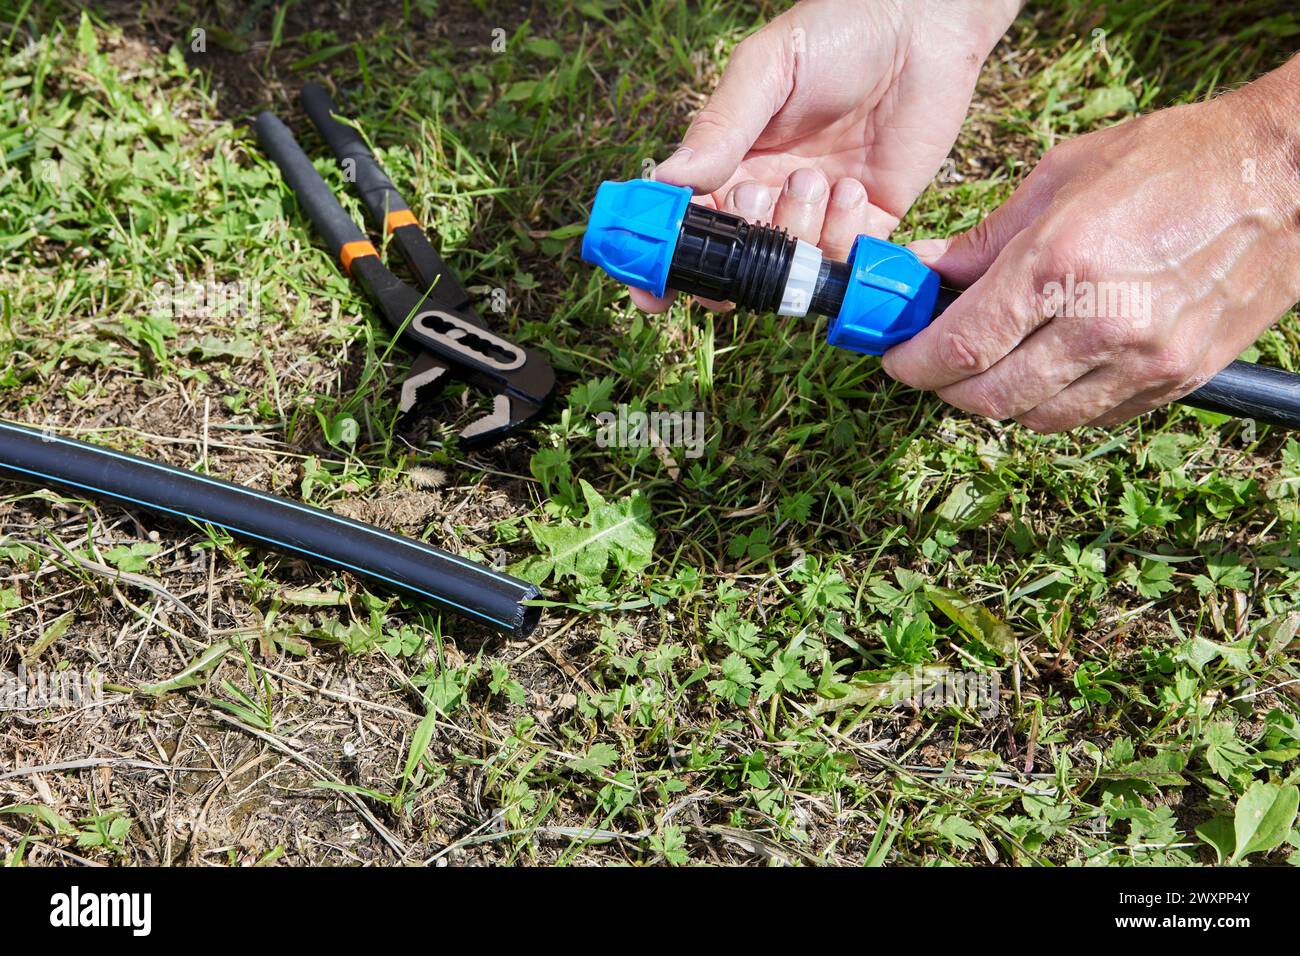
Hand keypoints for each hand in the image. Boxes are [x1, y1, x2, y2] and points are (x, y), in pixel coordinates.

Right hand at [630, 0, 1018, 311]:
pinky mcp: (870, 217)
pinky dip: (843, 235)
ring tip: (816, 178)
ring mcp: (819, 211)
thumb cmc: (837, 32)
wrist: (922, 25)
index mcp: (731, 160)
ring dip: (796, 232)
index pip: (690, 225)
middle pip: (736, 262)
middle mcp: (770, 193)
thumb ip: (721, 127)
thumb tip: (668, 180)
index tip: (654, 291)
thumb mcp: (766, 70)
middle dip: (740, 251)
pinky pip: (845, 259)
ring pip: (790, 266)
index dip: (668, 264)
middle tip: (756, 198)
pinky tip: (853, 187)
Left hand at [883, 64, 1299, 431]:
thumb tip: (926, 272)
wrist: (1285, 177)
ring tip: (984, 370)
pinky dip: (1053, 407)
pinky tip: (1043, 374)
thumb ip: (985, 239)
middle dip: (944, 389)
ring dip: (997, 403)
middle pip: (990, 396)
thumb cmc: (1174, 161)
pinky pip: (1091, 419)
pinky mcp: (1176, 380)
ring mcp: (1143, 360)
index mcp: (1060, 264)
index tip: (895, 360)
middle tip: (929, 368)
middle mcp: (1100, 323)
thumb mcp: (1062, 176)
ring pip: (1037, 420)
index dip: (913, 363)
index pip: (960, 347)